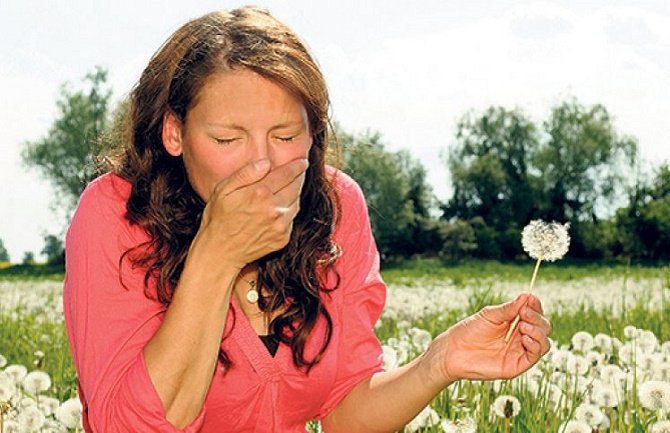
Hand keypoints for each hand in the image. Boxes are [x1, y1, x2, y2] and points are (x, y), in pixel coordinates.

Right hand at [188, 157, 307, 270]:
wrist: (220, 252)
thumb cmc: (218, 219)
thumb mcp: (223, 190)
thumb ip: (246, 174)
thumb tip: (265, 162)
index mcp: (259, 193)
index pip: (287, 174)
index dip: (297, 166)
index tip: (302, 161)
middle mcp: (273, 209)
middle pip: (296, 187)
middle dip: (299, 177)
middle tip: (300, 171)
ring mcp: (280, 225)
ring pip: (297, 203)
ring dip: (296, 193)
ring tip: (290, 187)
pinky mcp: (283, 238)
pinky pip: (292, 219)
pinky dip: (290, 211)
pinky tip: (281, 208)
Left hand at [424, 293, 550, 387]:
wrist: (454, 351)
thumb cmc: (469, 331)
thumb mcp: (490, 315)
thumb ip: (509, 309)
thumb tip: (527, 296)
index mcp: (514, 322)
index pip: (534, 313)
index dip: (535, 305)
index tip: (531, 298)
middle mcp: (520, 336)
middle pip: (543, 326)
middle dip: (537, 318)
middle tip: (524, 313)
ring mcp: (520, 351)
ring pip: (544, 341)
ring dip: (538, 331)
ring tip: (523, 326)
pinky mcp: (517, 365)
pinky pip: (535, 356)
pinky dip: (535, 345)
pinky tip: (524, 338)